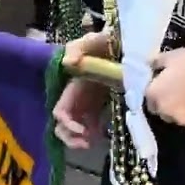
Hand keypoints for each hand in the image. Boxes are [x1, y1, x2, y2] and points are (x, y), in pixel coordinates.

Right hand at [53, 30, 112, 148]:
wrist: (124, 43)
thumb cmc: (105, 41)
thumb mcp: (93, 40)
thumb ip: (79, 47)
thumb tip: (68, 62)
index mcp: (72, 86)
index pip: (61, 111)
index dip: (67, 123)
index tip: (82, 129)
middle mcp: (76, 97)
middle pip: (63, 125)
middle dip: (71, 137)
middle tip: (87, 143)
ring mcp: (88, 102)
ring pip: (76, 128)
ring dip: (81, 139)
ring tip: (94, 141)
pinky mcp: (100, 105)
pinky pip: (92, 124)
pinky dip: (94, 133)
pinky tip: (103, 134)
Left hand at [145, 40, 184, 127]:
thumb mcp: (173, 55)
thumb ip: (156, 64)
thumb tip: (150, 68)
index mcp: (155, 94)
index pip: (148, 96)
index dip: (157, 88)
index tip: (166, 81)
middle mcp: (166, 111)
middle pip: (161, 109)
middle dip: (166, 100)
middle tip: (179, 87)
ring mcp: (184, 119)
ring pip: (177, 115)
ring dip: (180, 107)